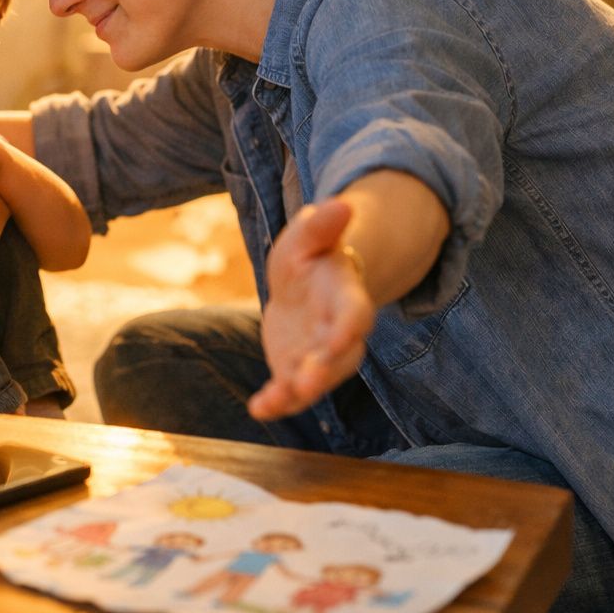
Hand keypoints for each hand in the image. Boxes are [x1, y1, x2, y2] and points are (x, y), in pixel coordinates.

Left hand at [248, 199, 373, 421]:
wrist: (303, 286)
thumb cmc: (310, 257)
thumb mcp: (307, 236)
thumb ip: (322, 226)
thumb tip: (342, 203)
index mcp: (347, 298)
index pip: (355, 315)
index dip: (349, 328)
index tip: (341, 338)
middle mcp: (338, 335)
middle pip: (338, 358)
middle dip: (323, 371)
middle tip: (307, 383)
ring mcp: (318, 356)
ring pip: (314, 381)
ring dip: (297, 393)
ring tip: (273, 402)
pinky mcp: (294, 370)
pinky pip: (289, 391)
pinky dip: (276, 402)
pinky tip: (257, 409)